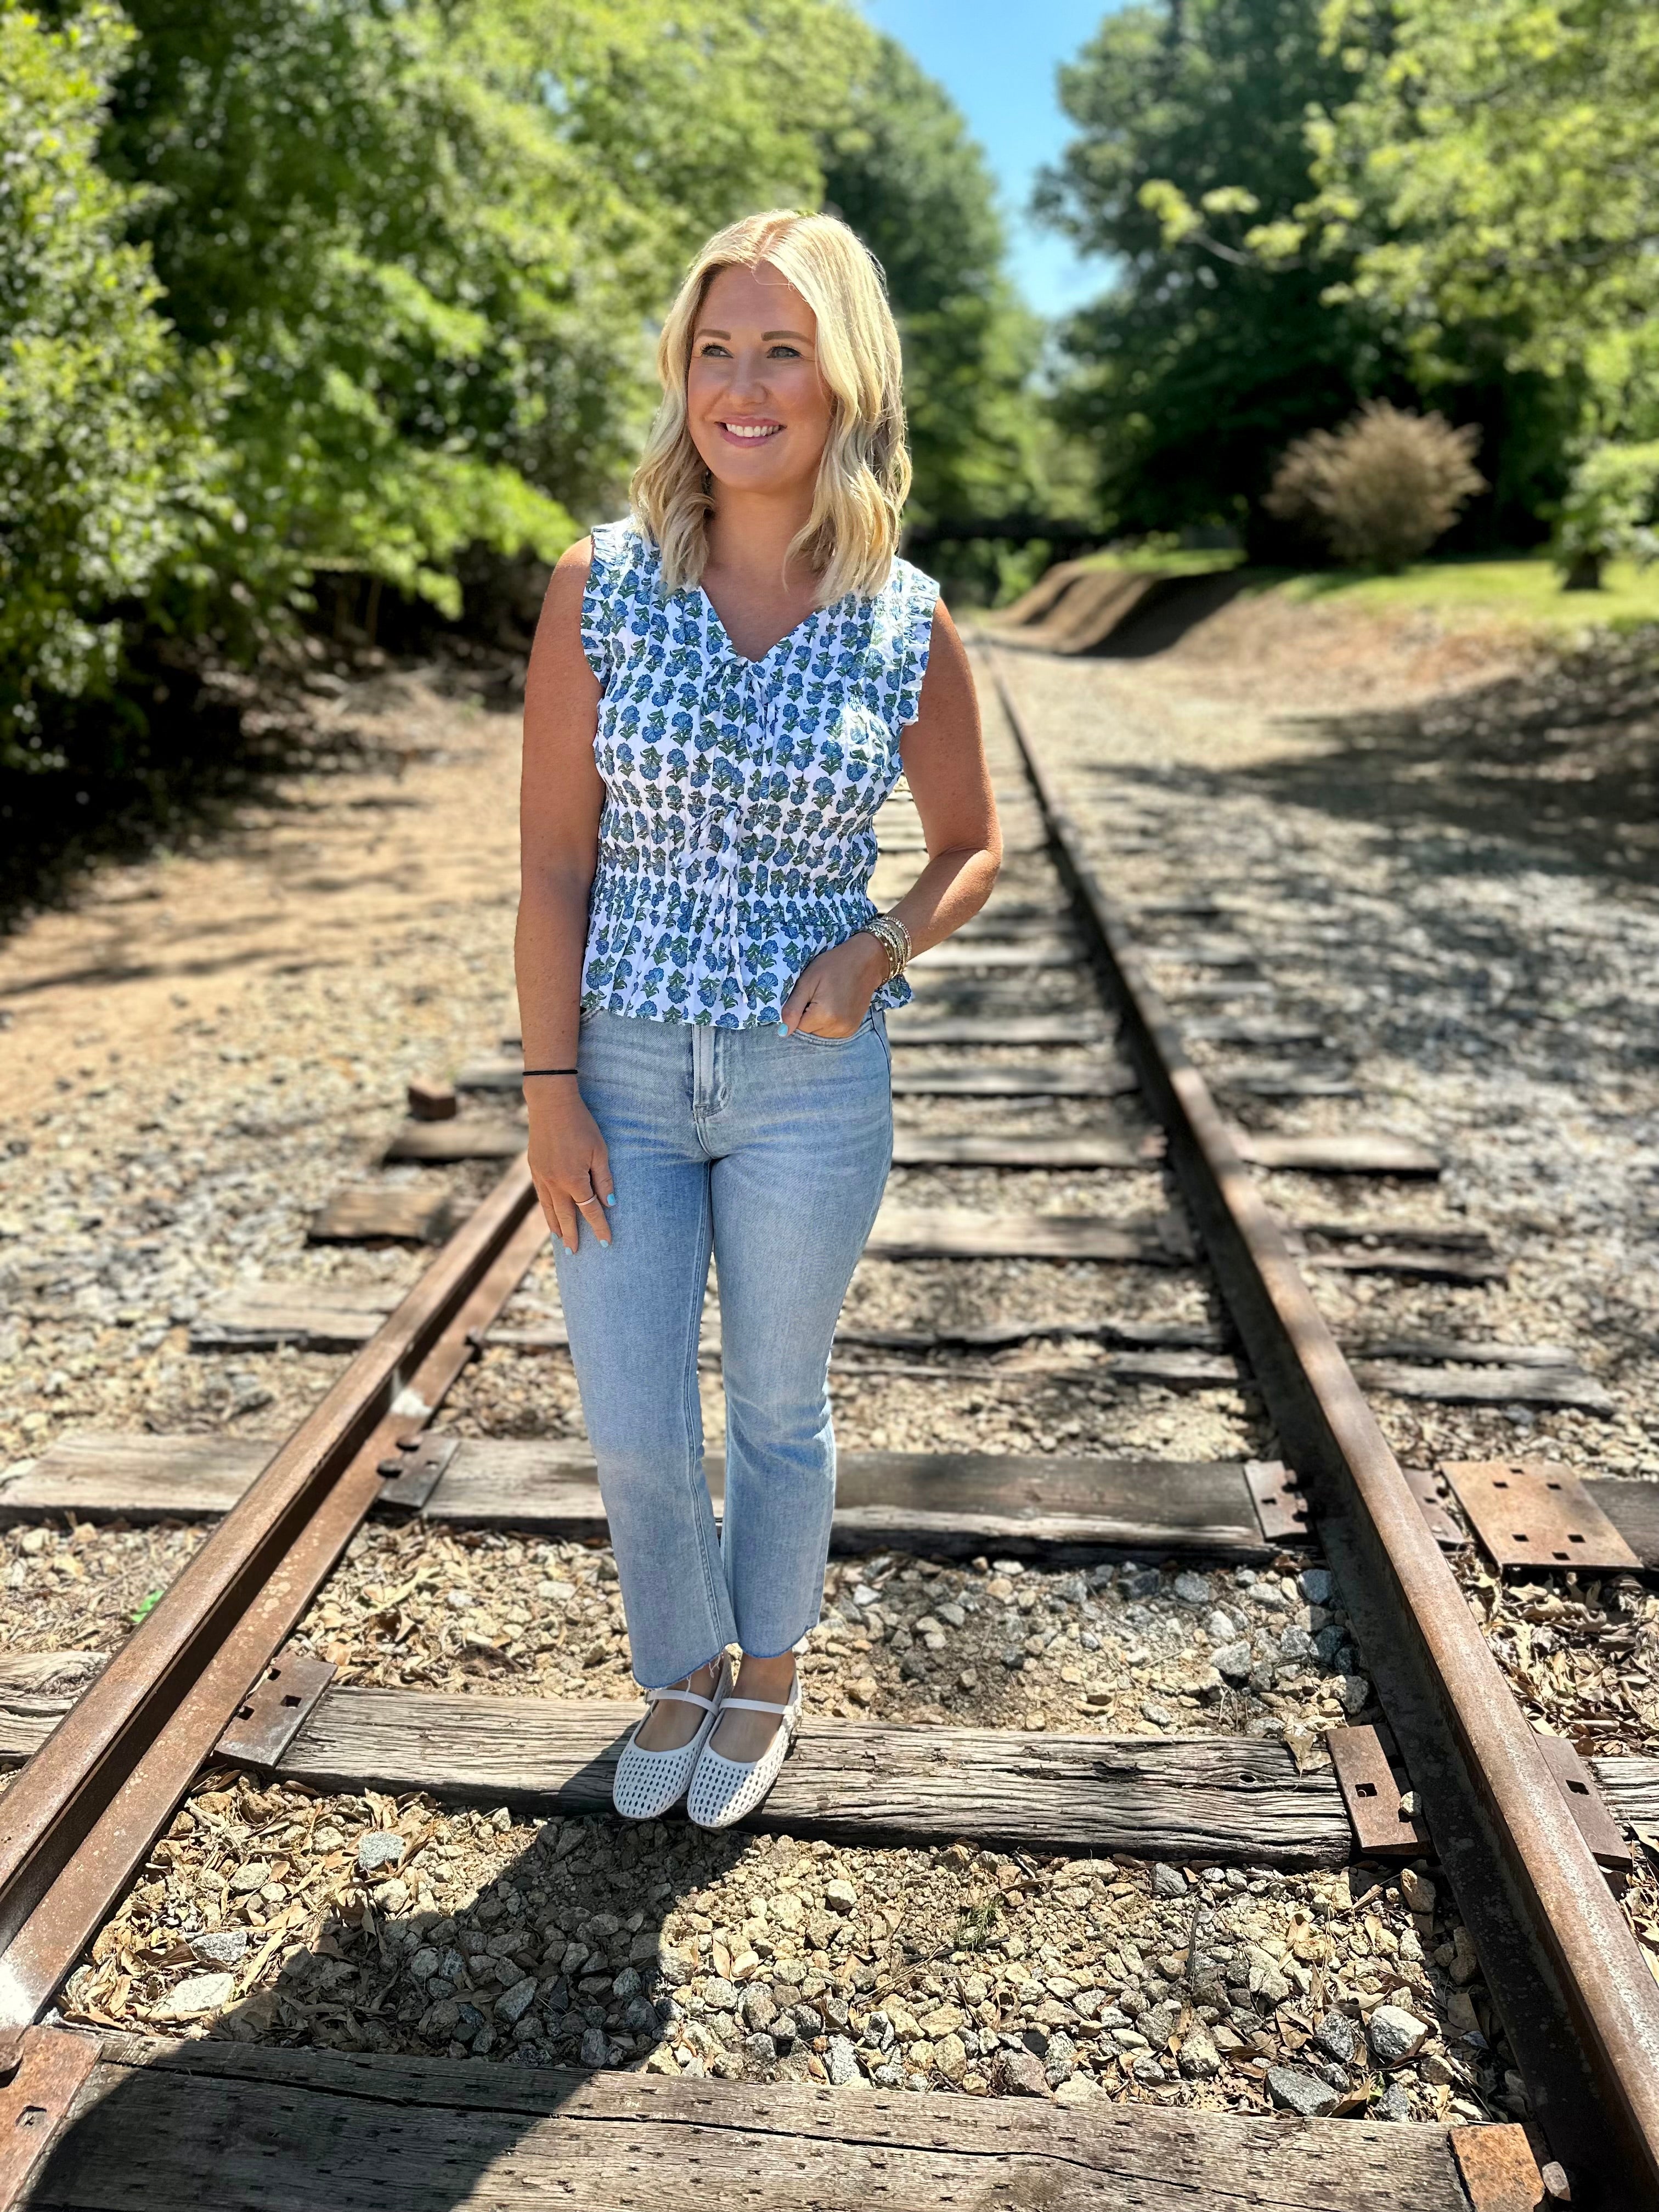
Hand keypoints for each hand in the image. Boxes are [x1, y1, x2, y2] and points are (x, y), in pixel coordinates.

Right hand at [525, 1083, 613, 1251]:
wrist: (550, 1104)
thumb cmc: (581, 1124)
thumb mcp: (600, 1150)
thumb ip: (604, 1179)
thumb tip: (610, 1204)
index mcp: (573, 1180)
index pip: (589, 1211)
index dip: (599, 1227)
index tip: (606, 1242)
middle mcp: (555, 1183)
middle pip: (565, 1216)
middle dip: (572, 1236)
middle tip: (575, 1253)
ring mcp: (541, 1177)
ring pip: (549, 1209)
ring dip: (556, 1226)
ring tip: (561, 1240)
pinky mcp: (534, 1168)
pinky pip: (541, 1196)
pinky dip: (546, 1210)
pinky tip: (549, 1214)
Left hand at [781, 933, 888, 1037]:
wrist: (865, 962)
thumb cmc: (833, 965)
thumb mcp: (808, 981)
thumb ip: (793, 1008)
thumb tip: (783, 1032)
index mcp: (824, 1015)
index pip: (797, 1027)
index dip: (798, 1011)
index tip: (807, 996)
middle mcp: (837, 1027)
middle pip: (809, 1032)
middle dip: (807, 1017)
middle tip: (817, 995)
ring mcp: (847, 1030)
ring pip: (819, 1034)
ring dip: (817, 1021)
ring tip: (826, 999)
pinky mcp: (852, 1029)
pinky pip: (830, 1033)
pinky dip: (827, 1023)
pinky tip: (833, 1006)